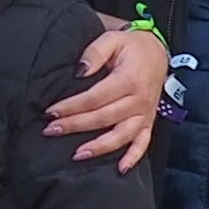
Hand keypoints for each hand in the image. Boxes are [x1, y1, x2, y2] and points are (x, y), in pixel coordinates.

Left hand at [49, 21, 169, 166]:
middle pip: (103, 118)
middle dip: (75, 126)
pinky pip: (143, 143)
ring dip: (99, 148)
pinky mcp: (148, 122)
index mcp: (128, 79)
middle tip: (51, 131)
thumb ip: (94, 53)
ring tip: (77, 155)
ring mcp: (145, 114)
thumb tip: (79, 73)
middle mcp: (138, 100)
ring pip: (121, 136)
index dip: (72, 106)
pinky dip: (133, 157)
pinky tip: (120, 169)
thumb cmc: (132, 46)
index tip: (52, 112)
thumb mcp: (112, 40)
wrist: (157, 52)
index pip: (95, 98)